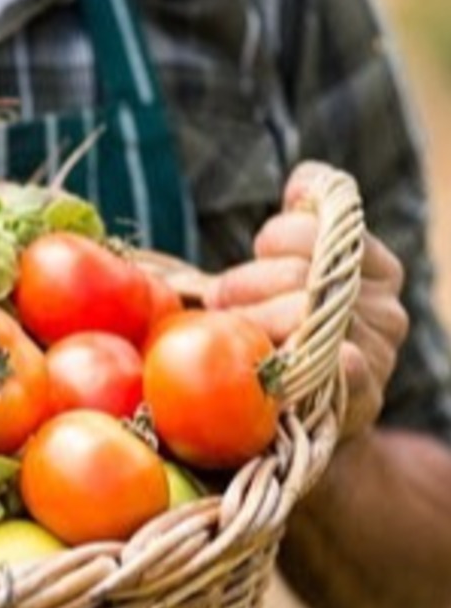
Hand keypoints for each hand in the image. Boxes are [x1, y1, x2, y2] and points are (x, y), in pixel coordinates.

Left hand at [203, 161, 408, 440]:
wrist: (298, 430)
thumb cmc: (281, 340)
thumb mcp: (288, 278)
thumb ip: (300, 228)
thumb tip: (308, 177)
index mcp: (376, 268)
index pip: (329, 222)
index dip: (282, 233)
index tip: (260, 250)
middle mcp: (387, 308)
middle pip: (306, 267)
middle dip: (247, 282)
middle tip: (219, 302)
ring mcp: (379, 355)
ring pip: (307, 311)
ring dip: (252, 322)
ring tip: (231, 334)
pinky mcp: (361, 401)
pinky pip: (347, 367)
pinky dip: (320, 359)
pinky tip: (292, 360)